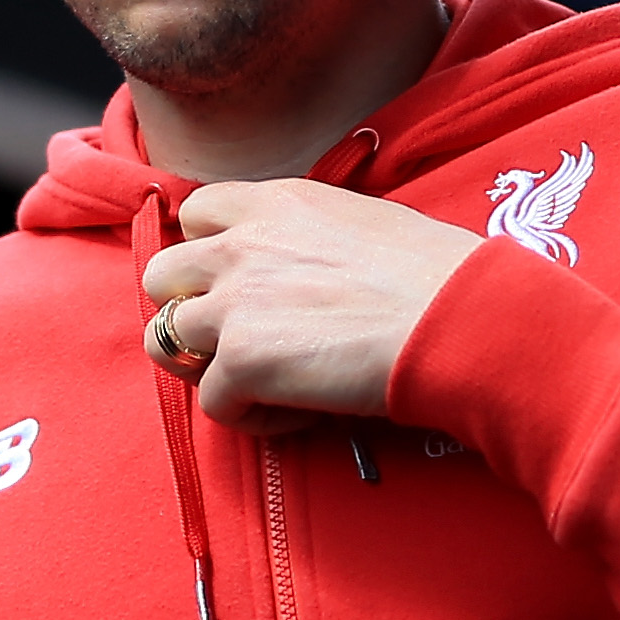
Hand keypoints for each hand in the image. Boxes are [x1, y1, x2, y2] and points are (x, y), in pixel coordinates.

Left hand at [140, 177, 482, 428]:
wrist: (459, 318)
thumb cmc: (437, 275)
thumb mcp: (362, 221)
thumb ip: (308, 236)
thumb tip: (302, 270)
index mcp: (274, 202)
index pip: (196, 213)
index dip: (209, 253)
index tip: (243, 283)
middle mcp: (241, 244)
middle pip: (161, 276)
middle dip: (188, 309)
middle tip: (239, 339)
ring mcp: (234, 303)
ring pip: (166, 340)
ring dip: (208, 366)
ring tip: (264, 382)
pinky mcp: (243, 361)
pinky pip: (212, 403)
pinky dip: (249, 417)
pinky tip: (299, 414)